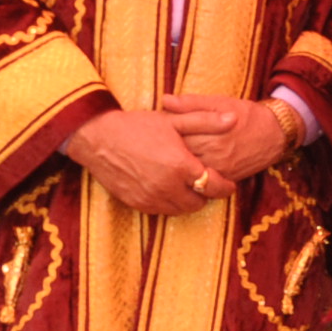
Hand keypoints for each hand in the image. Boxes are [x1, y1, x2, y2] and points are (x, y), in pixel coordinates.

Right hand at [62, 107, 215, 215]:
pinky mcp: (136, 203)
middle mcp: (166, 186)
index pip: (214, 186)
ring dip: (188, 200)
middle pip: (199, 202)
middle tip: (205, 182)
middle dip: (206, 194)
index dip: (225, 187)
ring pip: (181, 210)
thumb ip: (205, 121)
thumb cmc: (137, 126)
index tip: (228, 184)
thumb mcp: (173, 120)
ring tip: (187, 185)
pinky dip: (170, 203)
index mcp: (180, 166)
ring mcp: (150, 197)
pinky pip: (161, 211)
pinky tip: (168, 188)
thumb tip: (234, 119)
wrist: (97, 138)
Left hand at [166, 92, 293, 185]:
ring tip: (166, 159)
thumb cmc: (246, 114)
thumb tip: (165, 101)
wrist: (275, 133)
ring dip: (177, 166)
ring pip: (189, 171)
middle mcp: (214, 154)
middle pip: (180, 157)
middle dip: (167, 152)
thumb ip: (191, 103)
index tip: (155, 131)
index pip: (176, 137)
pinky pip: (203, 180)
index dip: (163, 135)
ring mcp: (220, 169)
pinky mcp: (226, 178)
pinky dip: (192, 175)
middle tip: (156, 147)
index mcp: (209, 133)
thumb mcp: (220, 102)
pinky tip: (184, 169)